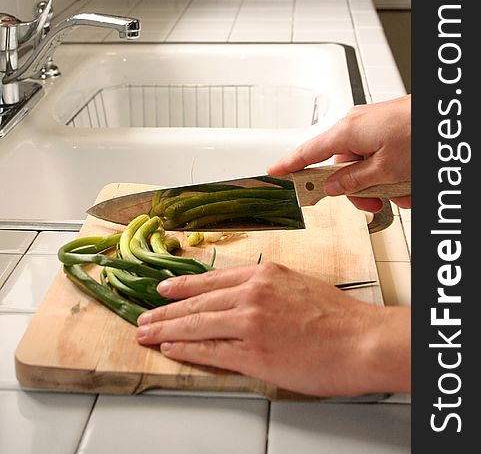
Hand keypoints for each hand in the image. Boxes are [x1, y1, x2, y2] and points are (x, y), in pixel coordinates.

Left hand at [136, 263, 409, 396]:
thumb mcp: (297, 285)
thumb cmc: (338, 317)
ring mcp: (250, 324)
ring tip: (146, 332)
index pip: (212, 279)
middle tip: (144, 315)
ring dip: (166, 329)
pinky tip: (171, 348)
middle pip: (198, 301)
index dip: (183, 285)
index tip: (164, 289)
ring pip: (196, 324)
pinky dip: (186, 349)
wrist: (362, 341)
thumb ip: (266, 288)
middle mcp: (252, 294)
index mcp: (264, 275)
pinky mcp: (253, 354)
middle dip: (166, 310)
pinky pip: (210, 350)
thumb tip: (242, 297)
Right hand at [268, 95, 410, 212]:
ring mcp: (373, 128)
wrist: (445, 116)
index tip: (274, 172)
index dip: (289, 165)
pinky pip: (382, 159)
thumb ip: (355, 181)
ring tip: (404, 189)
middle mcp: (356, 127)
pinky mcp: (389, 130)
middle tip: (374, 202)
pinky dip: (394, 174)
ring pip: (366, 168)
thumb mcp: (385, 169)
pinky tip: (410, 180)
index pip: (308, 152)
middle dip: (359, 190)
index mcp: (346, 132)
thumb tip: (333, 186)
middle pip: (342, 168)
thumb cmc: (418, 132)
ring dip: (383, 185)